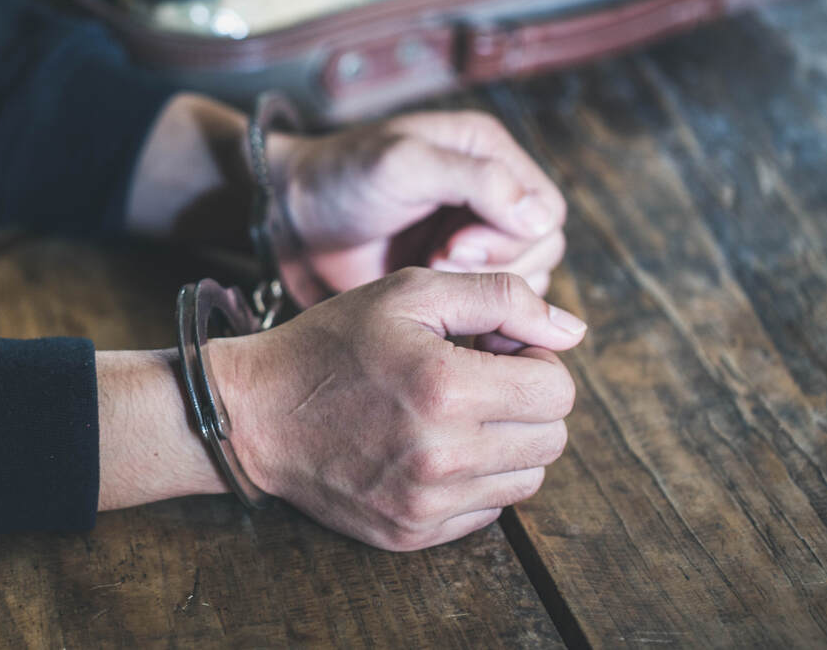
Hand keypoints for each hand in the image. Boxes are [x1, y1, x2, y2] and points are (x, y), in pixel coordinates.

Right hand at [211, 268, 584, 550]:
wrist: (255, 414)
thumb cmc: (331, 344)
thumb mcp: (409, 293)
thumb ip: (500, 298)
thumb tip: (572, 330)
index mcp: (447, 388)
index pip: (557, 390)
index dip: (534, 363)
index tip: (494, 352)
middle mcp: (443, 455)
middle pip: (551, 439)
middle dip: (526, 403)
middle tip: (477, 381)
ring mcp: (427, 502)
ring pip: (527, 480)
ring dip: (506, 444)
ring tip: (453, 415)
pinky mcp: (412, 533)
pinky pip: (487, 512)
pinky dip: (475, 480)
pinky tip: (431, 448)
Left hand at [273, 110, 566, 294]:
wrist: (290, 218)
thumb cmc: (340, 178)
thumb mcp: (404, 164)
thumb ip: (475, 180)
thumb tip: (540, 217)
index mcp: (486, 154)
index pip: (544, 208)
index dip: (511, 236)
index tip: (454, 246)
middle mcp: (488, 194)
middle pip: (540, 249)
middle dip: (494, 265)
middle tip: (436, 261)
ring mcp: (470, 236)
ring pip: (520, 281)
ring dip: (481, 290)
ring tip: (426, 274)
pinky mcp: (449, 274)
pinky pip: (488, 304)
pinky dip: (469, 311)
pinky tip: (429, 299)